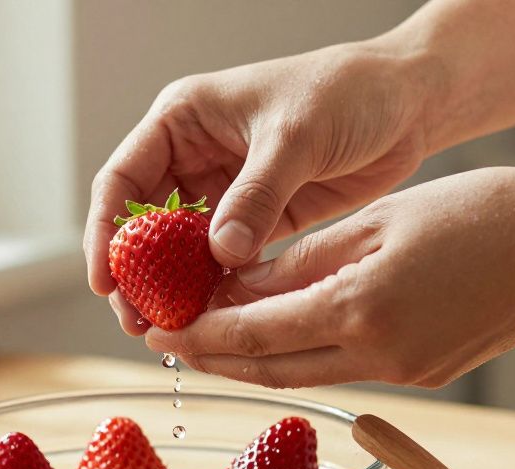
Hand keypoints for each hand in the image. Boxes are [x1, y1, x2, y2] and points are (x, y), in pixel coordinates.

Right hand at [83, 40, 433, 334]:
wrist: (409, 102)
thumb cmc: (348, 92)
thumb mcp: (295, 136)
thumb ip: (256, 195)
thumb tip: (221, 253)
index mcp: (184, 120)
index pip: (124, 179)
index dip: (107, 232)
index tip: (106, 279)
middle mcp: (195, 155)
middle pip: (145, 224)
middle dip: (137, 274)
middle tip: (137, 320)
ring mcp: (226, 190)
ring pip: (181, 250)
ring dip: (175, 289)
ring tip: (172, 330)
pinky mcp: (258, 219)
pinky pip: (224, 261)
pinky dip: (217, 290)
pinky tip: (216, 319)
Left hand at [145, 167, 514, 388]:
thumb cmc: (482, 212)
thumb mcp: (376, 222)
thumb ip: (299, 263)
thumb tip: (235, 289)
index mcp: (361, 312)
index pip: (253, 334)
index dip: (199, 336)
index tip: (158, 331)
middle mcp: (380, 358)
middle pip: (271, 370)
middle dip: (215, 359)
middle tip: (171, 344)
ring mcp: (406, 376)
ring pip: (307, 376)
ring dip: (256, 361)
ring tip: (214, 340)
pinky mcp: (426, 378)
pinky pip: (346, 371)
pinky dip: (305, 356)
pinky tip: (284, 333)